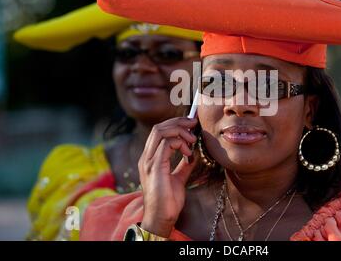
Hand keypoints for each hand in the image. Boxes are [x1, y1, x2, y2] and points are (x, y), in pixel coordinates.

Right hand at [138, 117, 197, 236]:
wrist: (162, 218)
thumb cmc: (168, 202)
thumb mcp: (178, 179)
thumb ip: (183, 166)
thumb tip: (192, 155)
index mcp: (150, 159)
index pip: (159, 132)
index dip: (174, 124)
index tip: (191, 124)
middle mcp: (146, 157)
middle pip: (159, 128)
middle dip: (178, 122)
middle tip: (193, 123)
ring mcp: (149, 162)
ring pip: (161, 132)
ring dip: (180, 131)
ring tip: (192, 139)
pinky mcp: (155, 167)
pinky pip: (166, 144)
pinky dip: (180, 143)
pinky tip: (188, 152)